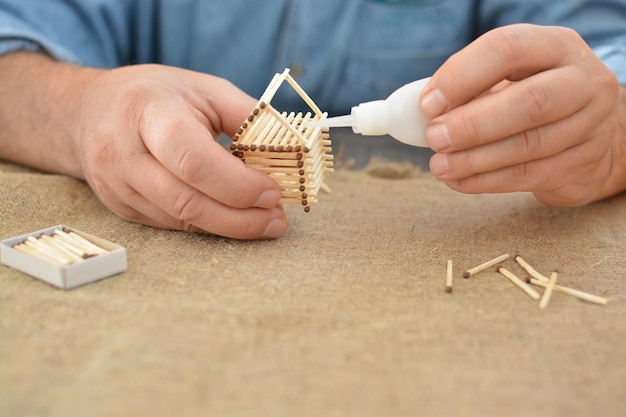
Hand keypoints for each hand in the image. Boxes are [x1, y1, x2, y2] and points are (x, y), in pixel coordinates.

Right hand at [0, 53, 285, 238]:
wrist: (86, 112)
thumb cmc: (154, 96)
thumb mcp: (203, 88)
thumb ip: (247, 115)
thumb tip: (290, 148)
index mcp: (147, 113)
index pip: (193, 160)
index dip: (237, 184)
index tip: (273, 191)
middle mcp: (122, 153)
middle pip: (186, 201)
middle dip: (239, 218)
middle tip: (276, 220)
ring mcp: (116, 186)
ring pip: (179, 220)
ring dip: (229, 228)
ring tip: (265, 222)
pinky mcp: (120, 208)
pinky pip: (170, 225)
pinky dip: (207, 225)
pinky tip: (232, 219)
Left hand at [420, 23, 625, 205]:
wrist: (592, 133)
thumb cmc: (532, 98)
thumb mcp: (508, 80)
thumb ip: (469, 90)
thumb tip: (417, 113)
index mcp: (555, 46)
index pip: (508, 48)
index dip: (463, 75)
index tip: (428, 103)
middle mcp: (582, 81)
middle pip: (530, 101)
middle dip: (472, 124)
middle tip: (433, 138)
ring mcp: (591, 125)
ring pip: (528, 145)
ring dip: (474, 159)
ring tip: (439, 166)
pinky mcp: (583, 164)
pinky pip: (528, 175)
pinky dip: (486, 181)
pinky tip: (457, 181)